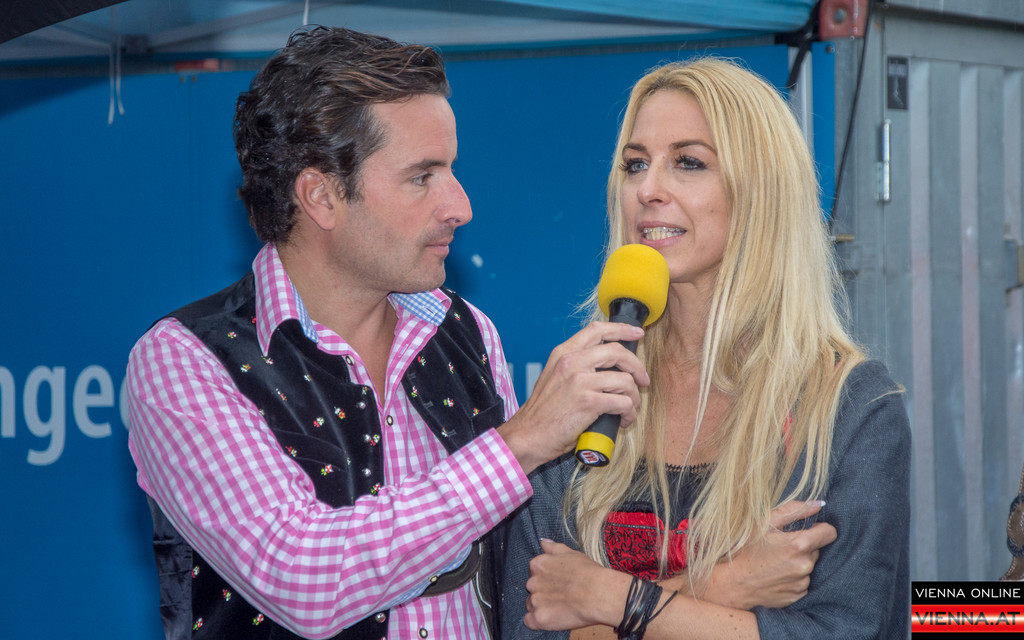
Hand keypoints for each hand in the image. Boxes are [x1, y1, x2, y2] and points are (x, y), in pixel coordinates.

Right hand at [498, 321, 648, 473]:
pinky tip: (623, 420)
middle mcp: (571, 362)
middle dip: (637, 366)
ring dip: (634, 397)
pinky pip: (623, 402)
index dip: (621, 329)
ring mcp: (580, 381)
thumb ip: (575, 365)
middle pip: (617, 351)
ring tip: (629, 408)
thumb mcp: (554, 377)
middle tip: (642, 380)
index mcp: (563, 353)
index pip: (597, 330)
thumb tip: (607, 364)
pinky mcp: (588, 402)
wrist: (528, 435)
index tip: (637, 333)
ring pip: (625, 380)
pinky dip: (629, 413)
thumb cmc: (543, 412)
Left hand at [524, 540, 629, 630]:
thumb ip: (553, 548)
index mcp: (538, 564)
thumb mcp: (571, 553)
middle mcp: (532, 582)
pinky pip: (529, 622)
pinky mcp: (539, 618)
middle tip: (560, 595)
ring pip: (531, 605)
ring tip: (560, 607)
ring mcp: (535, 601)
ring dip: (541, 606)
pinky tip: (551, 618)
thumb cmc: (588, 572)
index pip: (534, 572)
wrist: (599, 593)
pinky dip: (537, 621)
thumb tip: (543, 542)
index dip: (546, 578)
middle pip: (532, 589)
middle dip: (543, 592)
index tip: (558, 582)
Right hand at [698, 500, 836, 609]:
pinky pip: (803, 582)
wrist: (732, 583)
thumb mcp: (764, 523)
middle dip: (804, 546)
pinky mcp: (798, 596)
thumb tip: (818, 504)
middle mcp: (805, 565)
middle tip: (781, 547)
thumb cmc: (745, 549)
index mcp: (799, 544)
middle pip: (817, 549)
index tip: (810, 529)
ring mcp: (802, 583)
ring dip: (798, 562)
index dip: (820, 529)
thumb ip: (794, 510)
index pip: (830, 533)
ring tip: (776, 563)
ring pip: (809, 566)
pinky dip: (793, 578)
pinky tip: (776, 575)